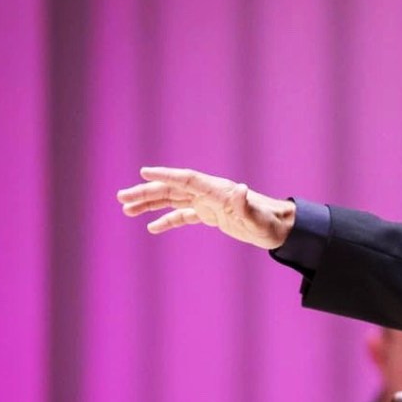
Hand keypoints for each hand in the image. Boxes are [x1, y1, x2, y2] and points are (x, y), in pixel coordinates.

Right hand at [116, 166, 294, 248]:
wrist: (281, 227)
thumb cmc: (270, 222)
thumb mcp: (259, 218)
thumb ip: (247, 206)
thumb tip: (240, 190)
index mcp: (218, 191)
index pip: (187, 179)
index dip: (165, 175)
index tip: (143, 173)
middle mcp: (211, 193)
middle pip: (173, 189)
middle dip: (147, 192)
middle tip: (121, 197)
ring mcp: (210, 204)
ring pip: (174, 200)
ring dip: (150, 203)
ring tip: (126, 209)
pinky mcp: (212, 215)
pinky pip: (184, 215)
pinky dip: (167, 220)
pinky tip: (151, 227)